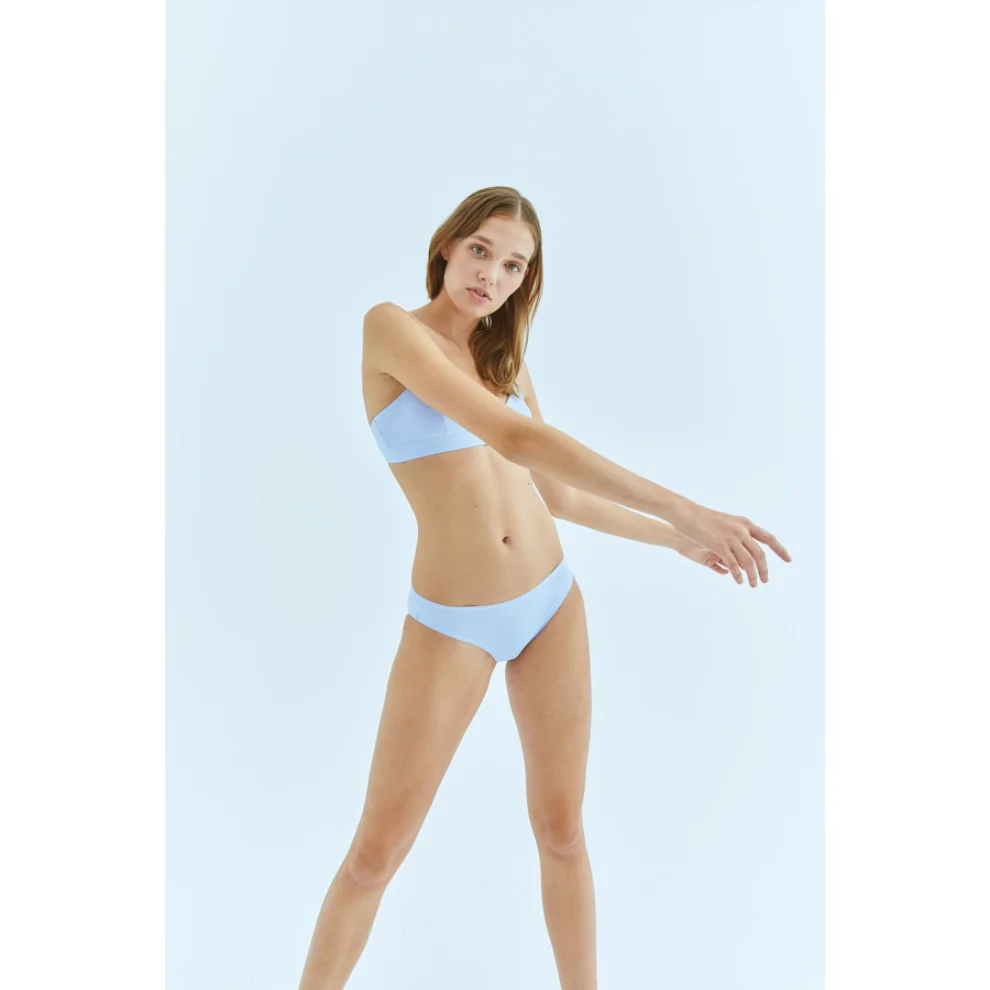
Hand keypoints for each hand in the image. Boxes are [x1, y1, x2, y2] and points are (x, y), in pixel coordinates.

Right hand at [668, 498, 791, 587]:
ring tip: (753, 584)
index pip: (768, 538)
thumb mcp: (725, 523)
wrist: (686, 513)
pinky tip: (738, 581)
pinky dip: (738, 575)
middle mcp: (741, 530)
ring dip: (753, 575)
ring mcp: (731, 538)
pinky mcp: (719, 546)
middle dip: (764, 569)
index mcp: (745, 523)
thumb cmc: (702, 518)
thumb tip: (743, 549)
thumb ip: (736, 535)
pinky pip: (733, 565)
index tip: (789, 559)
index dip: (780, 549)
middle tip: (765, 580)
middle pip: (760, 554)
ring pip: (749, 562)